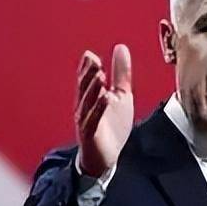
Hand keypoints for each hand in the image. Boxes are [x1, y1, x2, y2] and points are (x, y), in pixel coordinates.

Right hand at [74, 44, 133, 176]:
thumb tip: (120, 47)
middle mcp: (84, 107)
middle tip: (92, 60)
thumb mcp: (121, 95)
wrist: (106, 158)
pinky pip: (93, 120)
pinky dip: (99, 109)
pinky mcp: (91, 135)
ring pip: (87, 103)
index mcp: (90, 97)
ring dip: (92, 89)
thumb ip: (121, 73)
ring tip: (99, 76)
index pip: (86, 79)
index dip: (86, 68)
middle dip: (88, 74)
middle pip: (85, 88)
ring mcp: (86, 121)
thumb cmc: (111, 126)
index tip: (90, 54)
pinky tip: (105, 98)